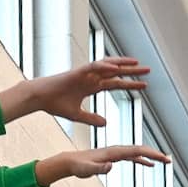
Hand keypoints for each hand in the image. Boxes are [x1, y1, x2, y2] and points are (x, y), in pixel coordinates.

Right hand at [6, 57, 149, 126]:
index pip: (115, 84)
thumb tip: (106, 123)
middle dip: (132, 71)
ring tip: (137, 63)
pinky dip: (105, 66)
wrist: (39, 98)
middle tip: (148, 70)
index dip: (129, 85)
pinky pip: (94, 67)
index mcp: (92, 87)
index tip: (144, 86)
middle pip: (116, 73)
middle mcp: (91, 78)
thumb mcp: (77, 116)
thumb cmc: (55, 104)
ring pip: (108, 66)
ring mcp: (85, 73)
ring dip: (122, 64)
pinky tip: (116, 68)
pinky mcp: (77, 72)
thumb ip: (92, 119)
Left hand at [37, 143, 168, 184]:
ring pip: (138, 153)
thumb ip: (98, 168)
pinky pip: (132, 158)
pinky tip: (150, 166)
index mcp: (113, 152)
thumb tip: (111, 166)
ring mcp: (115, 154)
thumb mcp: (87, 170)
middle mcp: (116, 150)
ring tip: (165, 161)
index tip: (163, 158)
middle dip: (155, 154)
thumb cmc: (77, 166)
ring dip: (151, 156)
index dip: (151, 154)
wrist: (69, 162)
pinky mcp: (113, 158)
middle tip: (169, 160)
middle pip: (140, 149)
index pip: (136, 151)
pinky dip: (142, 160)